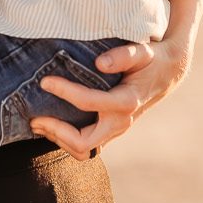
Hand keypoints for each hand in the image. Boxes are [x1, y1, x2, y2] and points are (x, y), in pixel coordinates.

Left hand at [28, 39, 191, 159]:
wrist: (168, 74)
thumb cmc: (151, 60)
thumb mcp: (143, 51)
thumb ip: (123, 55)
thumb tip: (99, 63)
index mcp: (127, 101)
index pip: (89, 103)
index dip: (64, 92)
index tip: (45, 81)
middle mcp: (121, 122)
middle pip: (84, 143)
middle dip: (57, 132)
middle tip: (35, 118)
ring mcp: (116, 130)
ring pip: (83, 150)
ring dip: (59, 139)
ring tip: (38, 123)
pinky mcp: (111, 131)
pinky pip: (87, 145)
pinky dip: (66, 139)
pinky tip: (52, 125)